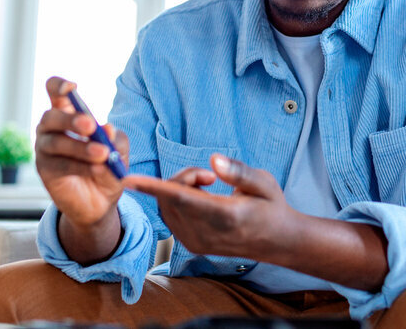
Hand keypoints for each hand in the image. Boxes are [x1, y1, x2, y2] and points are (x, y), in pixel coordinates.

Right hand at [35, 76, 129, 228]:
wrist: (100, 201)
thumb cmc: (107, 165)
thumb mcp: (118, 150)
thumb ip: (115, 139)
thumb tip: (108, 129)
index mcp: (67, 113)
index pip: (54, 91)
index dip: (59, 86)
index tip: (72, 88)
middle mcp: (50, 128)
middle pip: (52, 116)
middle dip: (71, 120)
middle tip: (91, 126)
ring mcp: (44, 148)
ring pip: (57, 143)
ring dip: (81, 147)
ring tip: (102, 153)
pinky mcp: (45, 170)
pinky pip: (60, 165)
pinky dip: (80, 166)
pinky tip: (98, 168)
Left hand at [124, 154, 296, 259]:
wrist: (277, 241)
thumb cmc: (271, 206)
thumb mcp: (264, 183)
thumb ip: (239, 171)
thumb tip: (214, 160)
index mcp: (225, 216)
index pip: (181, 199)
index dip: (154, 187)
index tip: (128, 179)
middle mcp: (206, 234)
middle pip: (171, 197)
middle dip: (182, 177)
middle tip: (209, 175)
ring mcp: (196, 242)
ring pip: (167, 206)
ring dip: (178, 188)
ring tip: (208, 185)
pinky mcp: (191, 245)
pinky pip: (170, 216)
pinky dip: (176, 200)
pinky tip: (200, 198)